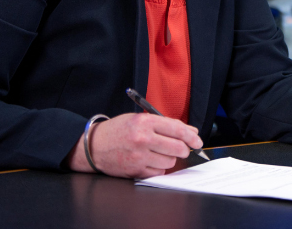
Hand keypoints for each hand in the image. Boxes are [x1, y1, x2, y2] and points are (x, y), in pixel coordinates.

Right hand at [65, 113, 202, 177]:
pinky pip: (158, 172)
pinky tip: (151, 160)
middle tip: (182, 148)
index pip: (176, 129)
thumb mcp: (139, 119)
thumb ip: (164, 125)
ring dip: (169, 158)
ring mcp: (139, 156)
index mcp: (144, 122)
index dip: (191, 136)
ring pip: (170, 161)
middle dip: (184, 149)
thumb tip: (190, 132)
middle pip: (177, 147)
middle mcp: (142, 139)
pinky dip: (159, 168)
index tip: (198, 140)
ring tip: (160, 152)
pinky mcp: (135, 170)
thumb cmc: (118, 130)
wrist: (94, 146)